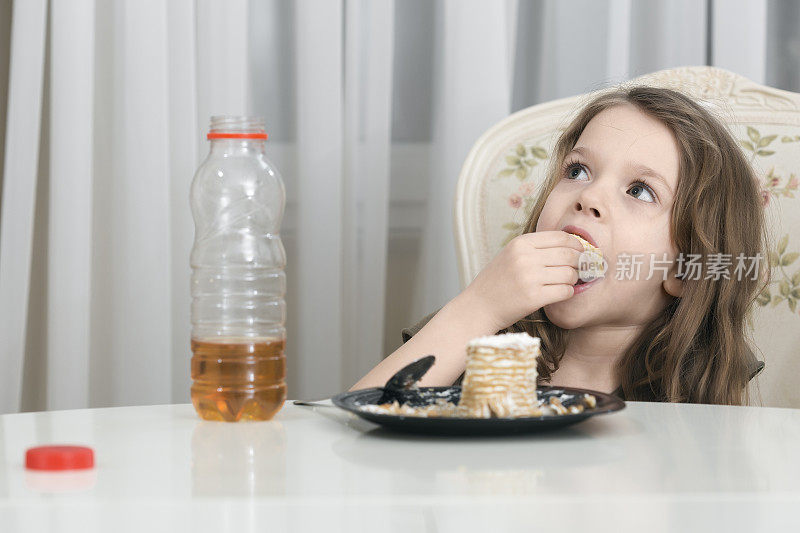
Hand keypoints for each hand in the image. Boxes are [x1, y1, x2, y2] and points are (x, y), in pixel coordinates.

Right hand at [458, 231, 583, 330]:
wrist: (479, 306)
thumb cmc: (497, 281)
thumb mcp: (510, 255)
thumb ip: (535, 248)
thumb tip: (570, 246)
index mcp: (521, 243)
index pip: (561, 237)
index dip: (576, 245)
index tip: (580, 252)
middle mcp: (525, 258)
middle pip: (569, 255)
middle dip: (577, 263)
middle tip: (576, 270)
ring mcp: (529, 277)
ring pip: (570, 274)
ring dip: (572, 280)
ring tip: (565, 283)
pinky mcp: (534, 297)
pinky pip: (565, 291)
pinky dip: (567, 293)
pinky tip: (559, 294)